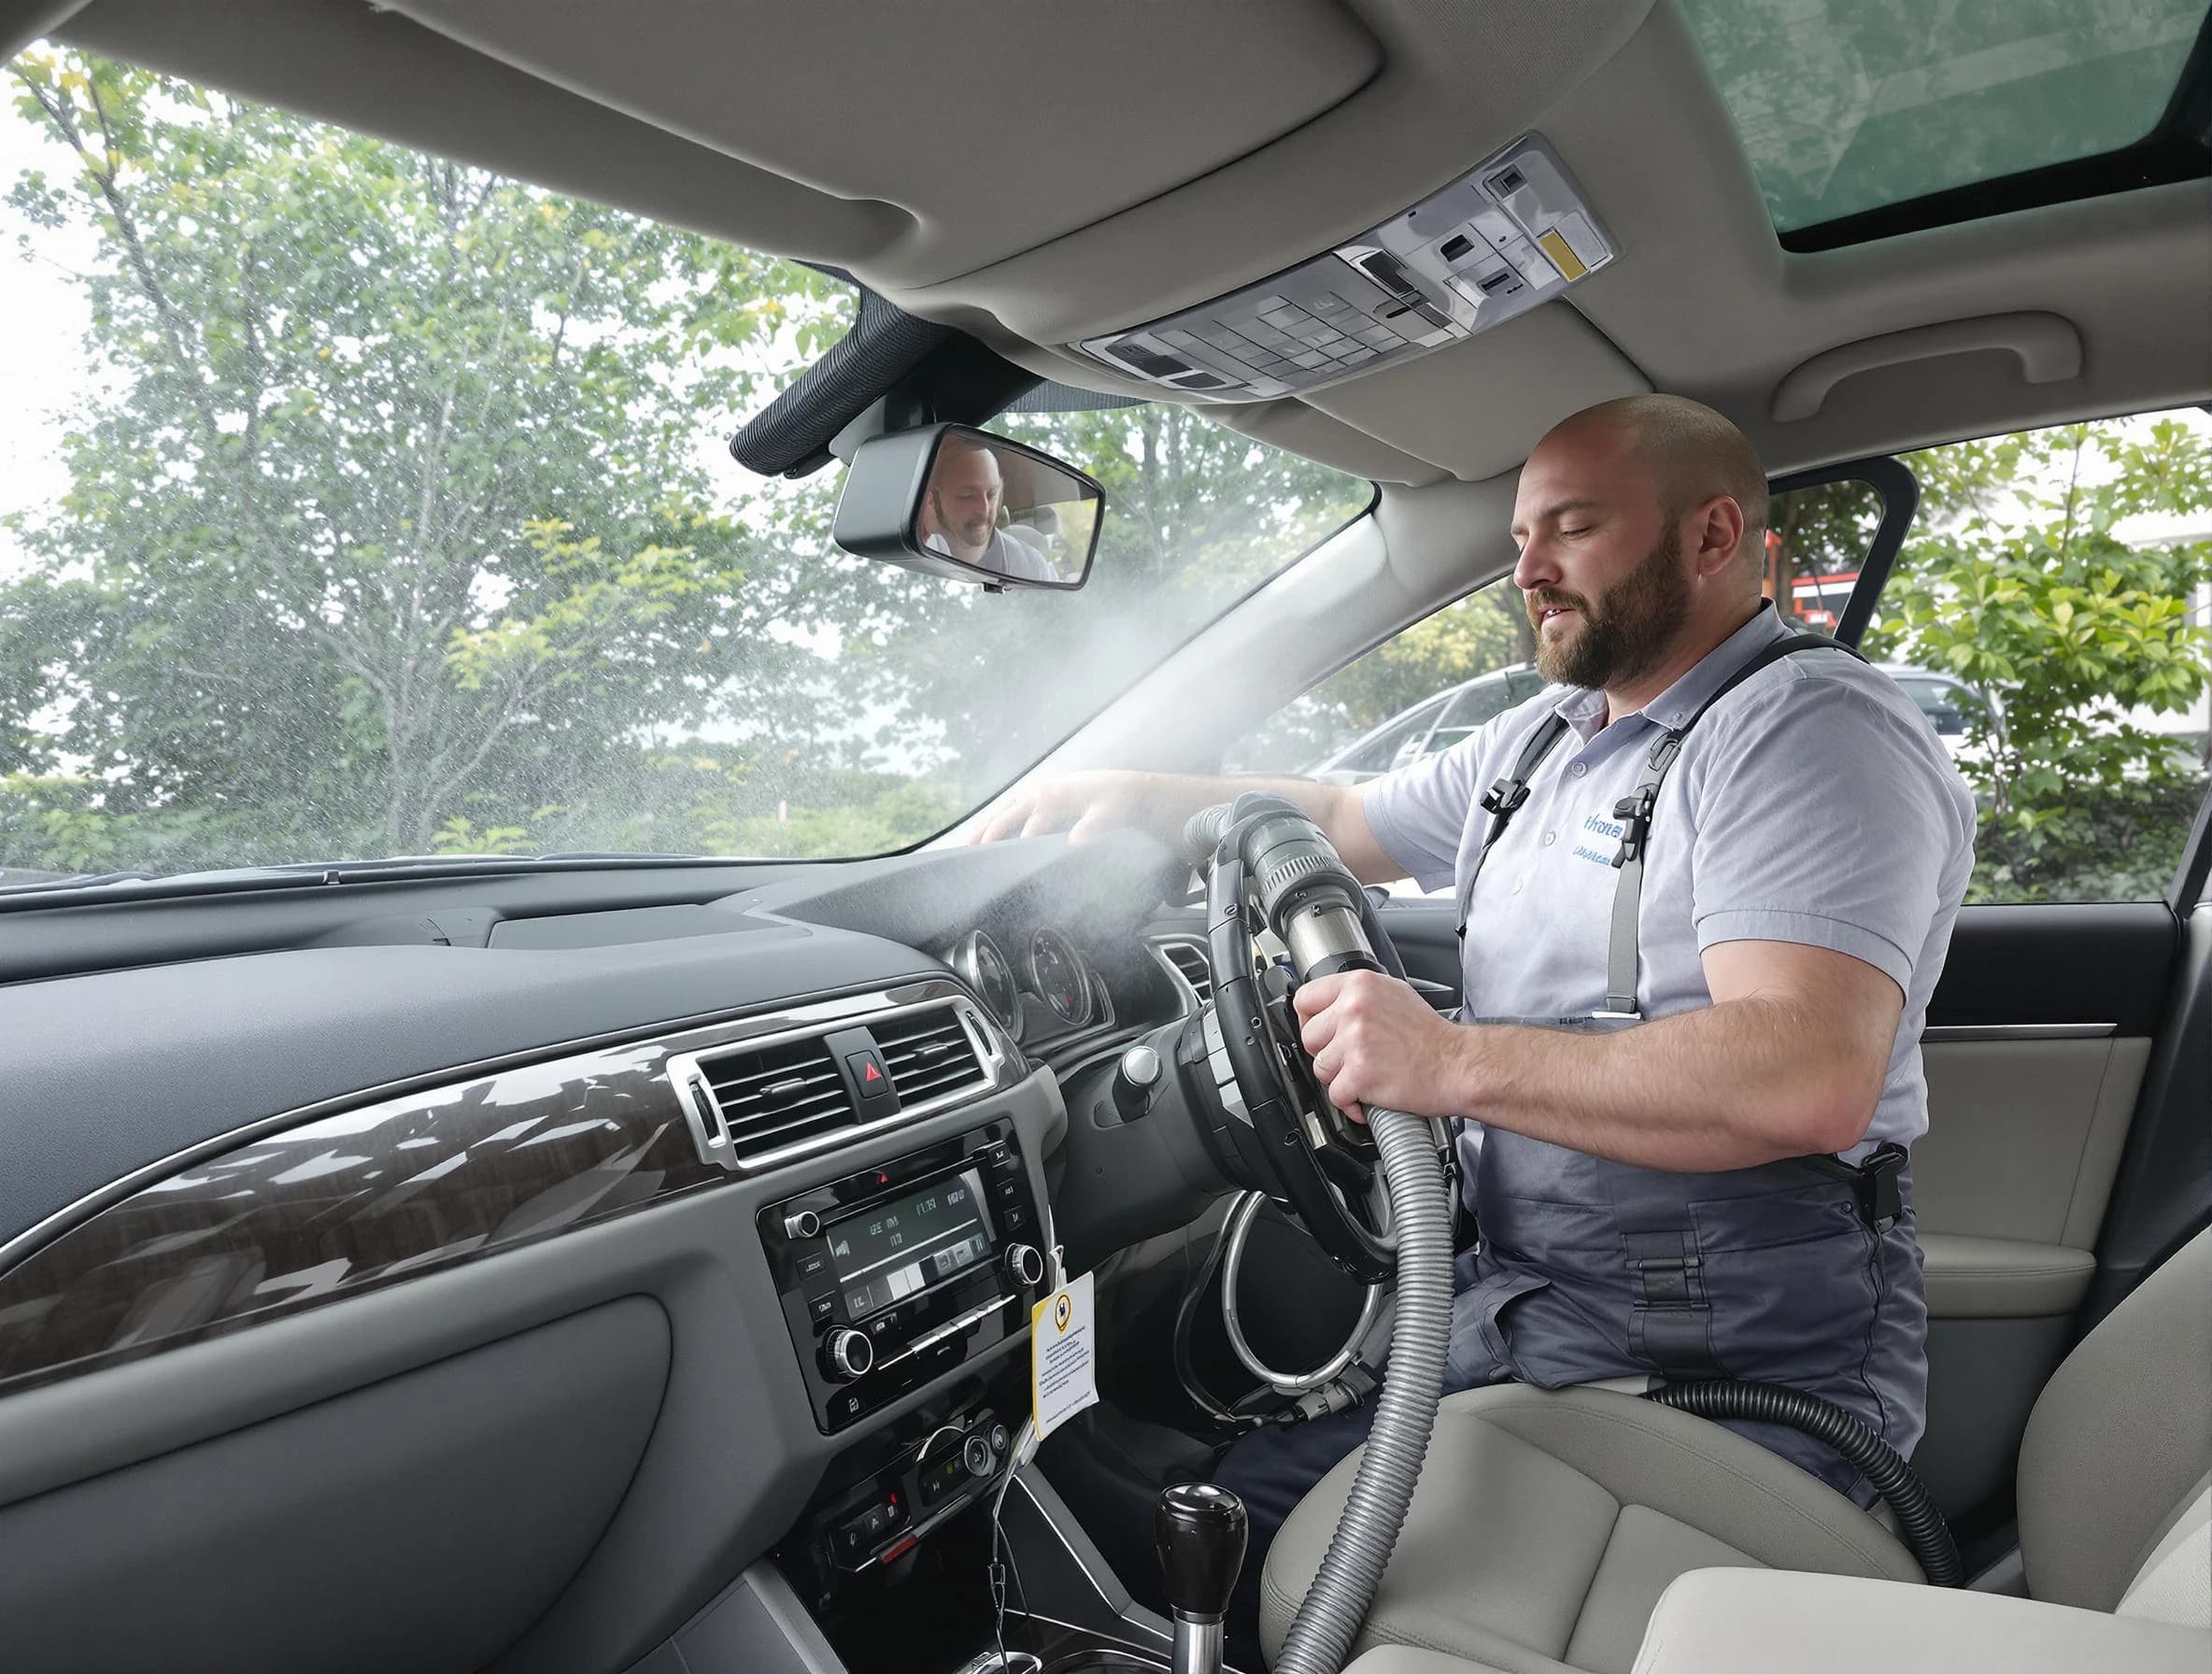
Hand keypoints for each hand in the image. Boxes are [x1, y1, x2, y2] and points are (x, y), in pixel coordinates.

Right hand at [967, 770, 1167, 846]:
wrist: (1119, 788)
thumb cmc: (1113, 802)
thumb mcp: (1108, 814)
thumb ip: (1092, 827)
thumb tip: (1075, 841)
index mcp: (1052, 796)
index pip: (1028, 829)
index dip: (1016, 849)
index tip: (1003, 869)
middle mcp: (1036, 792)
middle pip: (1004, 818)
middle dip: (987, 838)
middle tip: (969, 860)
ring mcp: (1031, 792)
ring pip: (999, 813)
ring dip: (981, 830)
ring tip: (963, 849)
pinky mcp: (1031, 796)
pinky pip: (1005, 811)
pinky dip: (990, 823)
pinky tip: (979, 839)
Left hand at [1294, 969, 1464, 1120]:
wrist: (1457, 1064)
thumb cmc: (1431, 1035)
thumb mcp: (1393, 994)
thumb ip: (1357, 996)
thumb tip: (1329, 1007)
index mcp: (1359, 985)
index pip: (1305, 999)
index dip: (1310, 1021)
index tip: (1322, 1033)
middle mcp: (1354, 1008)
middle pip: (1308, 1037)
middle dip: (1326, 1053)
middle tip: (1351, 1059)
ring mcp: (1355, 1040)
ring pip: (1320, 1068)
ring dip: (1340, 1079)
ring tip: (1365, 1075)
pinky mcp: (1360, 1073)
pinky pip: (1335, 1095)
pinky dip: (1350, 1103)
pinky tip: (1368, 1095)